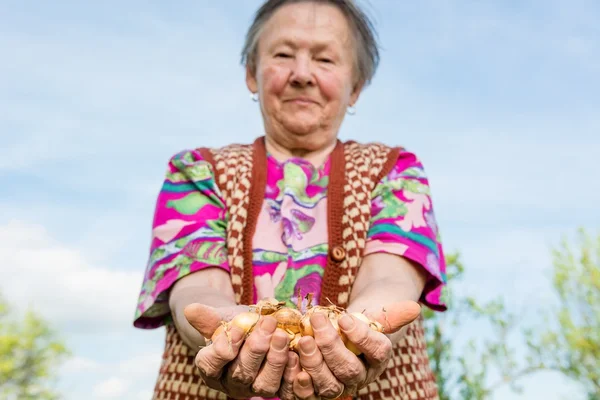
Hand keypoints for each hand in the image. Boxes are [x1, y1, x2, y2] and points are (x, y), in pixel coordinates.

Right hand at [184, 304, 290, 398]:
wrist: (254, 330)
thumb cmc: (234, 324)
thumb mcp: (222, 318)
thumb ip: (208, 317)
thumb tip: (190, 309)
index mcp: (211, 367)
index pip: (211, 364)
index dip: (223, 348)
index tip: (238, 328)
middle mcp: (231, 383)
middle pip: (240, 373)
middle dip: (255, 349)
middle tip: (268, 325)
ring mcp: (254, 389)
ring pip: (263, 385)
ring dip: (274, 360)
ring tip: (282, 336)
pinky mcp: (276, 390)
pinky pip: (284, 389)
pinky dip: (290, 373)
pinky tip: (296, 354)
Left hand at [291, 301, 420, 398]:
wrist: (336, 333)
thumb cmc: (355, 322)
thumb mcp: (371, 315)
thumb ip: (390, 314)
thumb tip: (415, 307)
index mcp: (377, 357)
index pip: (377, 350)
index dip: (362, 336)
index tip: (345, 317)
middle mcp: (359, 376)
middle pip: (349, 370)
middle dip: (332, 346)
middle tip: (316, 322)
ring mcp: (338, 386)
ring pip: (329, 385)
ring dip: (315, 363)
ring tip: (303, 340)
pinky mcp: (315, 391)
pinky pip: (308, 395)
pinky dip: (299, 382)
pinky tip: (291, 360)